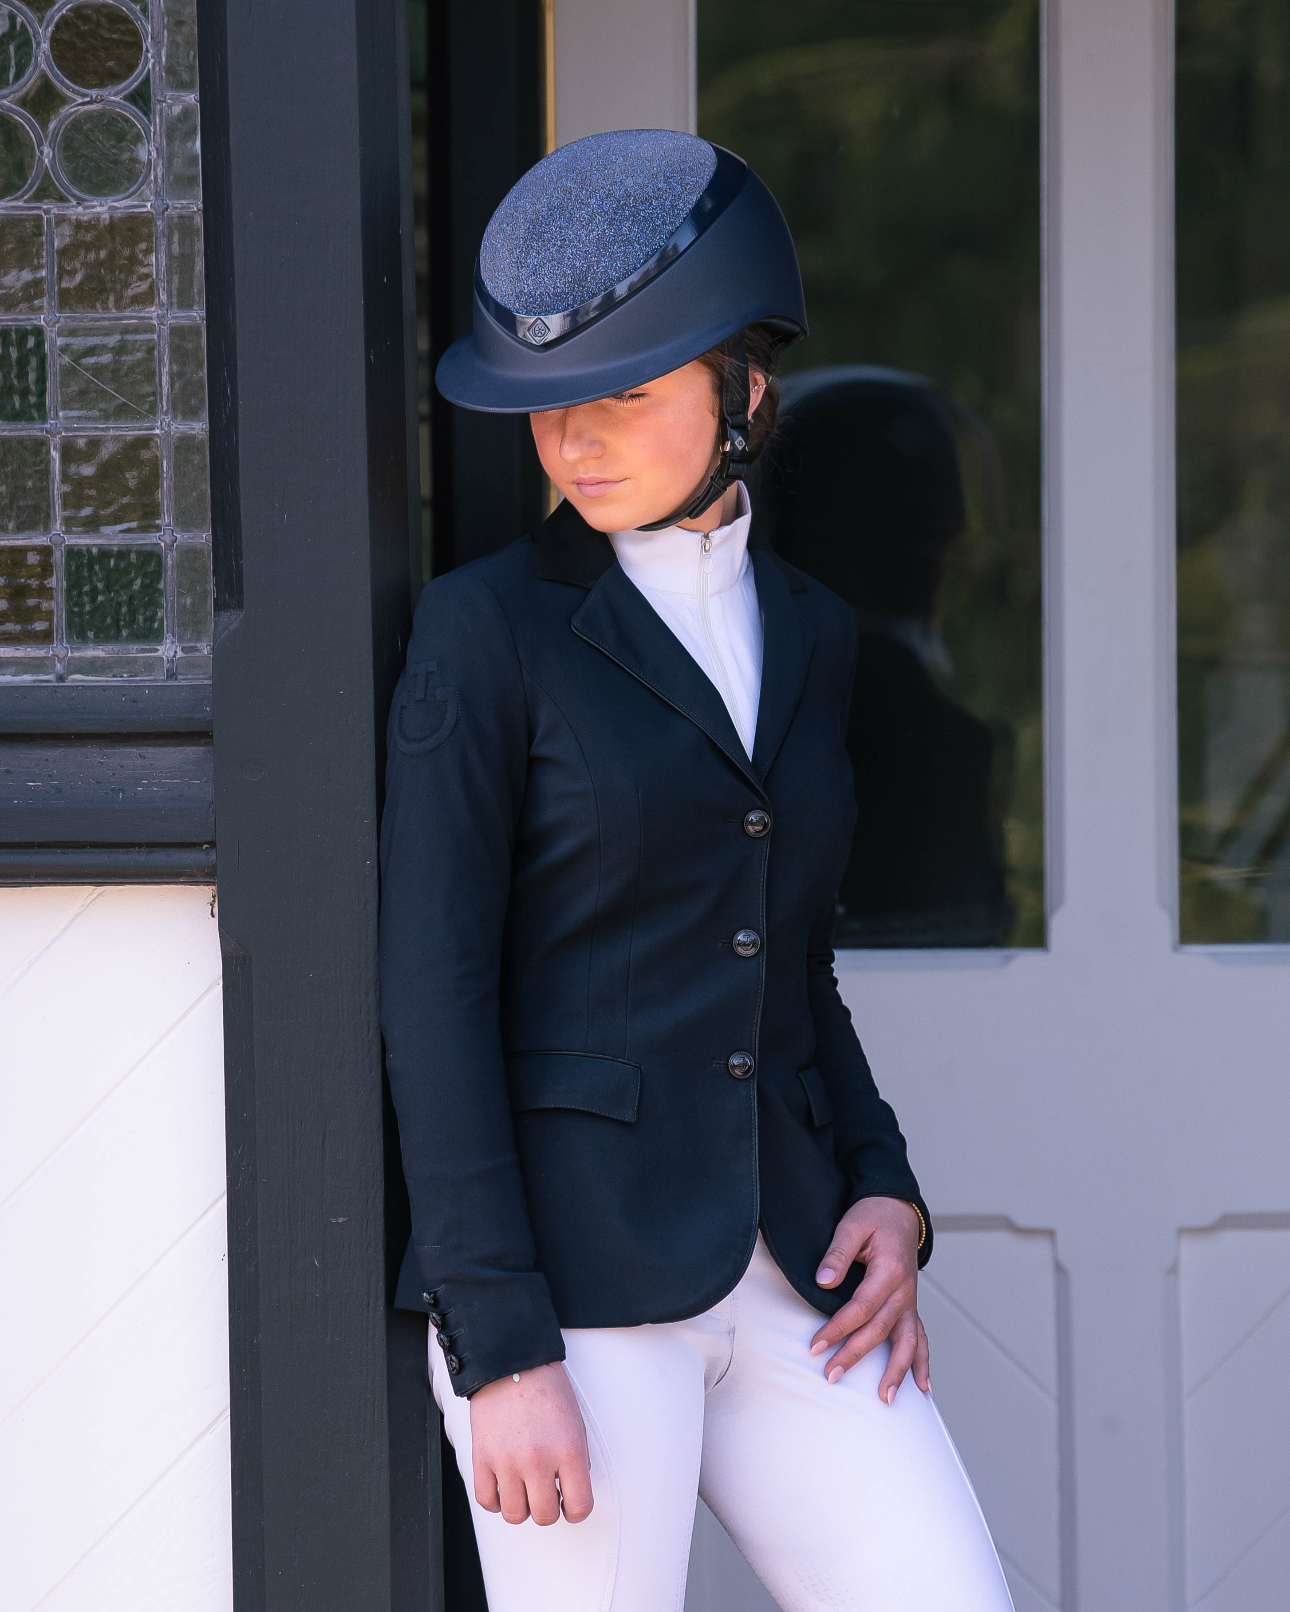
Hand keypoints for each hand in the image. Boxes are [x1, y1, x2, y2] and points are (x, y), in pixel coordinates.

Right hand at [469, 1362, 593, 1525]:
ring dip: (521, 1506)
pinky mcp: (482, 1458)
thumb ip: (577, 1459)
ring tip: (523, 1487)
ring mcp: (507, 1461)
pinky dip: (495, 1500)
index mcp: (569, 1451)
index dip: (576, 1510)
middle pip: (545, 1516)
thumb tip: (570, 1490)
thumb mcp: (575, 1422)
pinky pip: (487, 1501)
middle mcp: (539, 1461)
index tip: (570, 1503)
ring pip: (514, 1515)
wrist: (511, 1361)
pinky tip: (503, 1485)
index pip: (580, 1507)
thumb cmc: (546, 1389)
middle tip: (545, 1492)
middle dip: (548, 1508)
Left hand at [810, 1196, 930, 1402]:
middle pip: (880, 1330)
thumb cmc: (874, 1215)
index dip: (837, 1328)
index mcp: (889, 1270)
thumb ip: (838, 1253)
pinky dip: (922, 1362)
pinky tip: (923, 1386)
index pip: (861, 1307)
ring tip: (886, 1399)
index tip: (816, 1345)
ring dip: (897, 1371)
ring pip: (908, 1342)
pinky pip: (920, 1337)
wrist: (900, 1209)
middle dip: (855, 1355)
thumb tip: (822, 1281)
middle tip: (831, 1376)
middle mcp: (904, 1291)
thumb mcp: (853, 1224)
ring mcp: (910, 1300)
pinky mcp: (910, 1305)